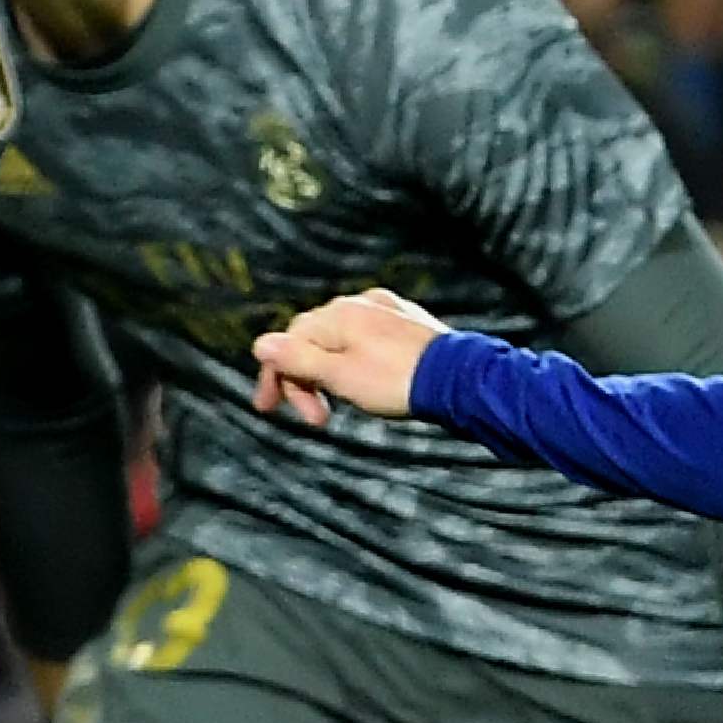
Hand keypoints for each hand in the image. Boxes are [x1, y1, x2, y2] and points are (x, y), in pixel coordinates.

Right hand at [252, 287, 451, 423]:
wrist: (462, 380)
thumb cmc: (399, 381)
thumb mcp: (339, 376)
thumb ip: (298, 360)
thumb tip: (260, 344)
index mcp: (338, 314)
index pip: (289, 342)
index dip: (277, 377)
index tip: (268, 408)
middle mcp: (361, 303)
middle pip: (314, 339)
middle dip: (305, 379)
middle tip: (312, 419)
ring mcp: (388, 311)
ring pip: (343, 340)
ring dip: (332, 373)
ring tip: (340, 404)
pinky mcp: (410, 323)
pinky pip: (370, 340)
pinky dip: (358, 363)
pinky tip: (368, 383)